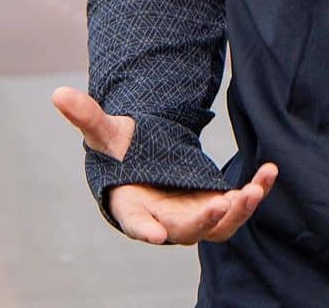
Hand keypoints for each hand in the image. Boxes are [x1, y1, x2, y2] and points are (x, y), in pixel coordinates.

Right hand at [51, 85, 277, 244]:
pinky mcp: (215, 206)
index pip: (137, 223)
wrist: (148, 163)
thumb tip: (58, 93)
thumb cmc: (123, 151)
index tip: (156, 235)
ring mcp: (193, 217)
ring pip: (217, 226)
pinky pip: (238, 207)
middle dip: (205, 219)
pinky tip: (270, 172)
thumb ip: (87, 116)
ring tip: (254, 189)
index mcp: (134, 206)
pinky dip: (255, 192)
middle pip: (185, 230)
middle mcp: (165, 220)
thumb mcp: (107, 132)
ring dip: (238, 211)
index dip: (145, 230)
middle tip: (222, 203)